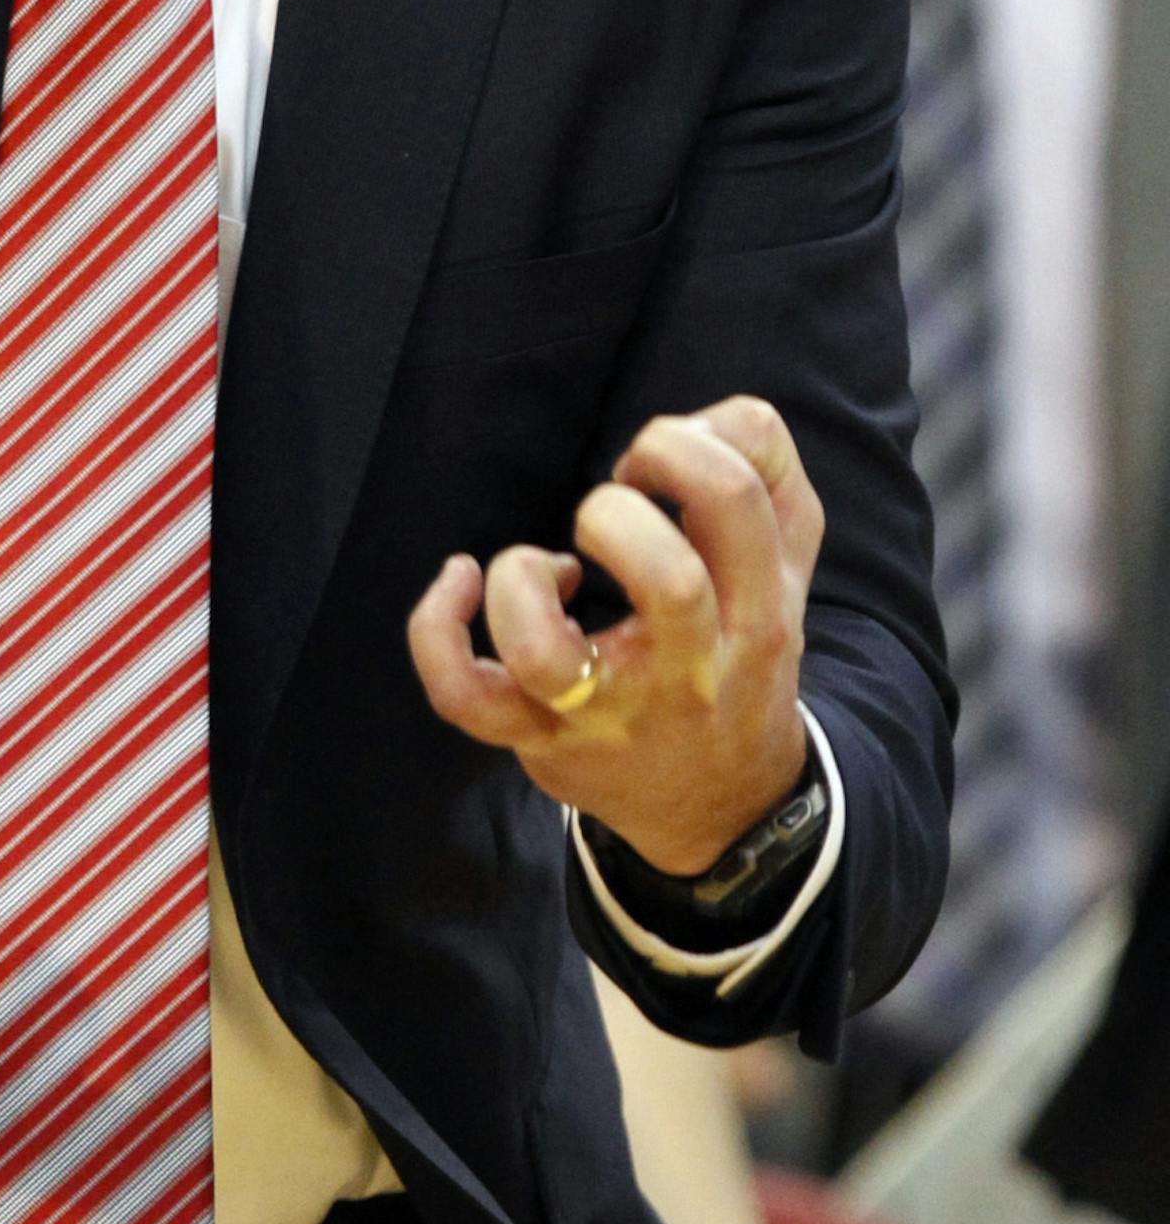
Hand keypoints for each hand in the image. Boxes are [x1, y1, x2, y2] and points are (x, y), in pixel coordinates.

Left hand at [407, 395, 819, 874]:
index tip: (651, 466)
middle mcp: (689, 670)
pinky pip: (464, 697)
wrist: (724, 806)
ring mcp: (604, 713)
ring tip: (540, 566)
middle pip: (669, 579)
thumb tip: (701, 417)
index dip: (684, 446)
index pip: (736, 500)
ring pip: (546, 655)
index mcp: (757, 611)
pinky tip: (458, 579)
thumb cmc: (739, 651)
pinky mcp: (539, 738)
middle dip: (618, 513)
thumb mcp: (786, 565)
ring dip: (522, 579)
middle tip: (603, 510)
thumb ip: (766, 469)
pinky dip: (438, 631)